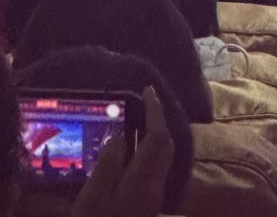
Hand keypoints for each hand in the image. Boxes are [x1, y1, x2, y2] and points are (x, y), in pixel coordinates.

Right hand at [72, 88, 172, 216]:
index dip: (155, 111)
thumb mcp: (90, 200)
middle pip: (167, 146)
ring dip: (156, 136)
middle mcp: (155, 188)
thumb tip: (122, 137)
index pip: (158, 137)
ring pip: (164, 158)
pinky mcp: (148, 207)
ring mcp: (154, 199)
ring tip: (138, 122)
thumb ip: (108, 165)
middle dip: (159, 121)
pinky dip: (150, 152)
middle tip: (144, 103)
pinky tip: (134, 153)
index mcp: (141, 182)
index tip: (148, 91)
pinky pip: (156, 169)